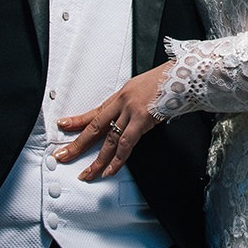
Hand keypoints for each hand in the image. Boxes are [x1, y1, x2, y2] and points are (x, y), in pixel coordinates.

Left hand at [57, 64, 172, 179]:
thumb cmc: (170, 80)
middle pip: (95, 126)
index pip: (95, 111)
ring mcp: (131, 110)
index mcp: (122, 95)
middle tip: (63, 155)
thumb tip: (131, 117)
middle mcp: (122, 102)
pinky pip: (126, 143)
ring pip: (108, 139)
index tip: (63, 126)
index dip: (77, 120)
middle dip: (77, 144)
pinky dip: (117, 159)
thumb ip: (135, 103)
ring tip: (87, 173)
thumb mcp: (146, 89)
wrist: (185, 73)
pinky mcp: (142, 118)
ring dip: (97, 159)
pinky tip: (110, 170)